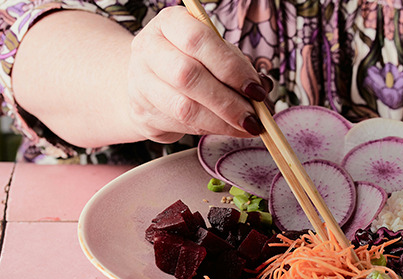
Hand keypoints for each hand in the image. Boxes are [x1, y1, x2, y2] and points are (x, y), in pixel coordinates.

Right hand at [126, 6, 270, 142]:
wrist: (150, 81)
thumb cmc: (190, 61)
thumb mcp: (215, 53)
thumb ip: (237, 66)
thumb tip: (262, 89)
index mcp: (169, 23)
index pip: (198, 41)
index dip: (231, 68)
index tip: (255, 90)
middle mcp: (148, 48)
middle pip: (188, 76)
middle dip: (228, 102)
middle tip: (253, 117)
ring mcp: (140, 82)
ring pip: (184, 107)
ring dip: (222, 122)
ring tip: (246, 127)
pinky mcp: (142, 113)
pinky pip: (181, 126)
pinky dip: (211, 130)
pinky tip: (227, 129)